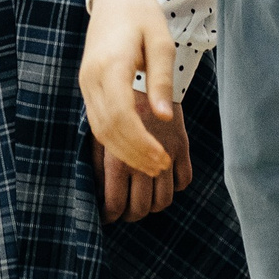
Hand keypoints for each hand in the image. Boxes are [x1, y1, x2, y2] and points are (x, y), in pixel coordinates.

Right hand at [79, 0, 179, 177]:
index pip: (121, 115)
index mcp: (110, 64)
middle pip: (109, 128)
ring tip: (151, 165)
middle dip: (134, 154)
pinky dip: (115, 140)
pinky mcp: (87, 85)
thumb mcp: (161, 43)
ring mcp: (86, 82)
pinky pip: (98, 120)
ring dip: (124, 151)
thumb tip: (164, 119)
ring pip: (100, 129)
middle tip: (160, 168)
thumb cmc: (142, 16)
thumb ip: (161, 81)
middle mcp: (92, 77)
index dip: (141, 142)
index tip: (163, 158)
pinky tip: (136, 148)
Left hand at [97, 90, 193, 222]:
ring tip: (143, 198)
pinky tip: (162, 179)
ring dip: (153, 204)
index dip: (110, 215)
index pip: (115, 202)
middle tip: (123, 210)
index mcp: (115, 155)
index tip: (107, 216)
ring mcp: (165, 151)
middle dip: (130, 214)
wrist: (143, 63)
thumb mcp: (94, 123)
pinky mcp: (181, 143)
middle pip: (140, 207)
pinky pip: (184, 180)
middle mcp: (141, 157)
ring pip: (164, 200)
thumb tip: (95, 185)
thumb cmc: (112, 96)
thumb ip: (95, 155)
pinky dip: (174, 186)